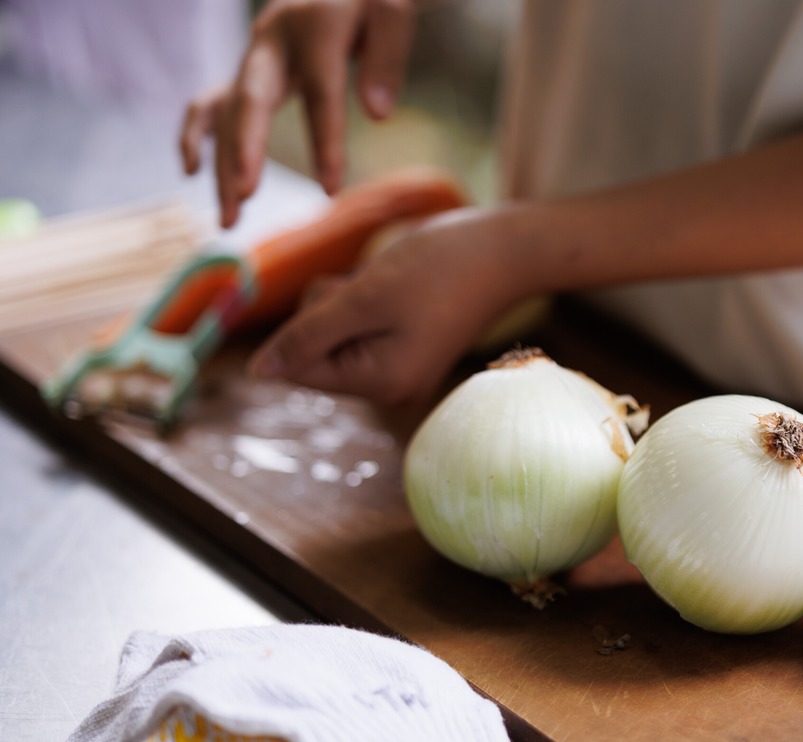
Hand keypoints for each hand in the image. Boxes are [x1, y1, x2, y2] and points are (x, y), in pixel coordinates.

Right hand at [179, 0, 414, 227]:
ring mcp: (253, 56)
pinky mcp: (247, 71)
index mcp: (314, 25)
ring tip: (228, 219)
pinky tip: (191, 171)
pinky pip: (211, 102)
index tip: (330, 189)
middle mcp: (271, 40)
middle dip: (245, 148)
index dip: (325, 141)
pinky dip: (196, 134)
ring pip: (227, 112)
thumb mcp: (392, 11)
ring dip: (222, 163)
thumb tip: (377, 114)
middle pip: (252, 99)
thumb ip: (387, 57)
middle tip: (246, 195)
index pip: (321, 92)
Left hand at [247, 208, 518, 405]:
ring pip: (334, 334)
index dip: (307, 322)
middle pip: (315, 351)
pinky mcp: (407, 348)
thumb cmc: (438, 268)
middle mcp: (390, 389)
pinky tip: (399, 286)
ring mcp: (400, 370)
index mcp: (381, 384)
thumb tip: (257, 373)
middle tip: (377, 286)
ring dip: (348, 299)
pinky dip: (366, 299)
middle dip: (330, 308)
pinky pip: (360, 327)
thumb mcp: (363, 297)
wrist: (503, 250)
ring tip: (393, 284)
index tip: (349, 295)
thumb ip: (306, 335)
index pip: (299, 367)